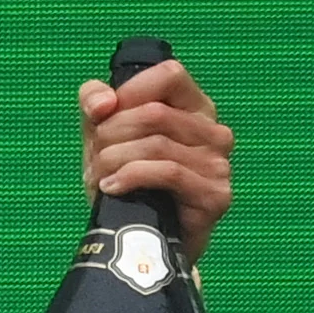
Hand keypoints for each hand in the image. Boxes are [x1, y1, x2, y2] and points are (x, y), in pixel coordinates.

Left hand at [79, 60, 233, 258]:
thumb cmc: (126, 180)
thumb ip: (95, 104)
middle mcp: (214, 132)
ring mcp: (218, 163)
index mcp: (193, 108)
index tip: (103, 115)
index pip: (169, 75)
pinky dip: (130, 177)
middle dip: (111, 134)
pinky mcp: (215, 194)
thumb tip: (102, 102)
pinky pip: (167, 172)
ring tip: (101, 175)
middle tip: (97, 156)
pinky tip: (111, 188)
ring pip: (156, 143)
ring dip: (114, 159)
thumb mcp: (102, 135)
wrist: (140, 238)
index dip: (129, 91)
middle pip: (153, 113)